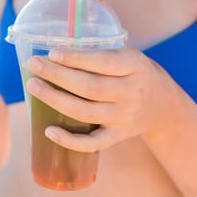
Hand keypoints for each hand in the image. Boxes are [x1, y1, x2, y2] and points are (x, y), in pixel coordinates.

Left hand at [25, 48, 179, 152]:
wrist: (163, 106)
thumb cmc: (135, 74)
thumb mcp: (128, 57)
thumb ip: (100, 55)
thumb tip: (55, 53)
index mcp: (134, 66)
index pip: (102, 62)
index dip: (75, 58)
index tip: (51, 53)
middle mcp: (131, 92)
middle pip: (89, 86)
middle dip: (57, 75)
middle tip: (34, 65)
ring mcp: (124, 117)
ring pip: (85, 112)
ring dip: (55, 100)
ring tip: (33, 87)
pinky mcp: (118, 136)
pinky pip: (92, 143)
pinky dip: (69, 140)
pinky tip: (48, 130)